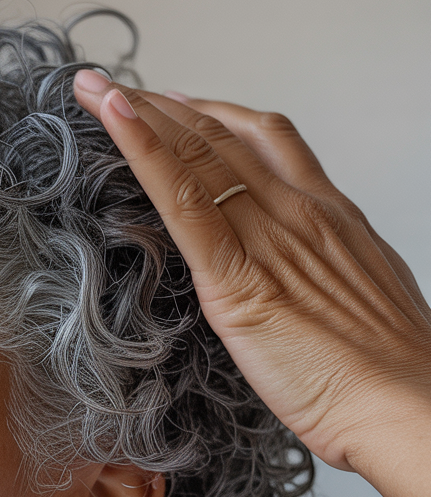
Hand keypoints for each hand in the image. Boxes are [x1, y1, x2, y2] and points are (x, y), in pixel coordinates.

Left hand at [73, 70, 430, 496]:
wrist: (404, 407)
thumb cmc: (383, 371)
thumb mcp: (357, 297)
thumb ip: (317, 273)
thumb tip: (294, 276)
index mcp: (328, 215)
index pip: (264, 140)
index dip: (213, 115)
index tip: (175, 103)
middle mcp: (299, 212)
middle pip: (221, 136)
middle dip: (163, 105)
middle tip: (116, 89)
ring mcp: (271, 239)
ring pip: (198, 154)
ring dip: (140, 114)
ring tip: (96, 92)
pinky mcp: (240, 279)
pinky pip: (185, 201)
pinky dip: (144, 153)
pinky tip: (113, 122)